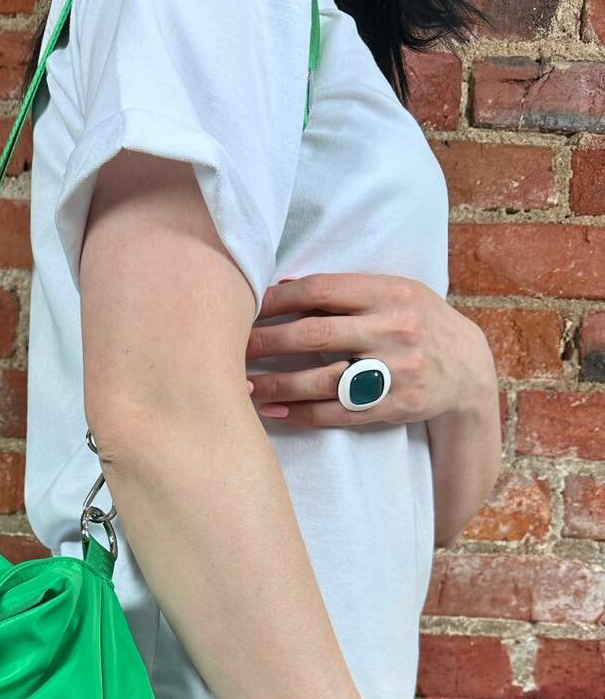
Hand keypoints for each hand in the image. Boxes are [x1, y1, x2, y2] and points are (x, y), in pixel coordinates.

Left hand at [245, 272, 496, 427]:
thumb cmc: (418, 323)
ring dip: (275, 383)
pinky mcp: (392, 405)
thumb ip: (349, 290)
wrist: (468, 370)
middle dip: (266, 341)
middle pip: (313, 335)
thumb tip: (284, 286)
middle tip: (231, 347)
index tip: (245, 306)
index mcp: (389, 293)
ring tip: (241, 384)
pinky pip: (336, 412)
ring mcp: (394, 370)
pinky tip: (271, 410)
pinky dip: (299, 412)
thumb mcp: (396, 293)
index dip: (276, 299)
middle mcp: (393, 329)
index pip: (320, 291)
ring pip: (321, 379)